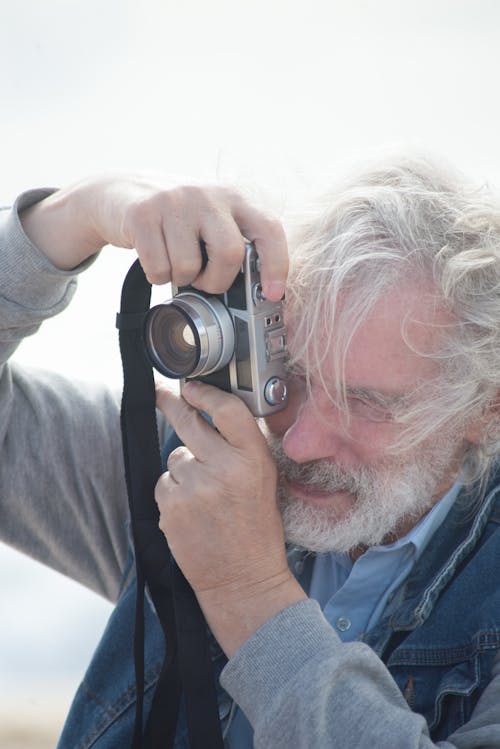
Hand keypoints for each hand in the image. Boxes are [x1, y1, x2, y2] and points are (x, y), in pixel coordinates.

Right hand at [20, 176, 287, 300]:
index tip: (273, 294)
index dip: (276, 265)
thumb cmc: (177, 217)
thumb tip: (256, 292)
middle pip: (229, 254)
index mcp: (233, 197)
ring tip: (175, 264)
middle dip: (217, 281)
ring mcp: (173, 201)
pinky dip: (157, 276)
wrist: (119, 192)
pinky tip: (155, 261)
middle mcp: (207, 194)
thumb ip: (234, 242)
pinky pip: (158, 267)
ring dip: (181, 279)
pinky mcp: (142, 214)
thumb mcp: (211, 218)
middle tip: (204, 282)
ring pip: (188, 266)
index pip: (268, 229)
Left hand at [155, 380, 305, 655]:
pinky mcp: (172, 506)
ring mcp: (196, 487)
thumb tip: (208, 414)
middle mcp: (225, 468)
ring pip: (175, 458)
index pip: (227, 410)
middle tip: (163, 393)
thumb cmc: (256, 529)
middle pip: (189, 423)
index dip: (205, 394)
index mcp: (254, 458)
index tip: (190, 386)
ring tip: (204, 498)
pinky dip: (172, 493)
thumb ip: (240, 448)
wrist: (244, 580)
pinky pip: (164, 483)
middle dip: (174, 405)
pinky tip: (191, 512)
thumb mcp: (263, 480)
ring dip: (183, 470)